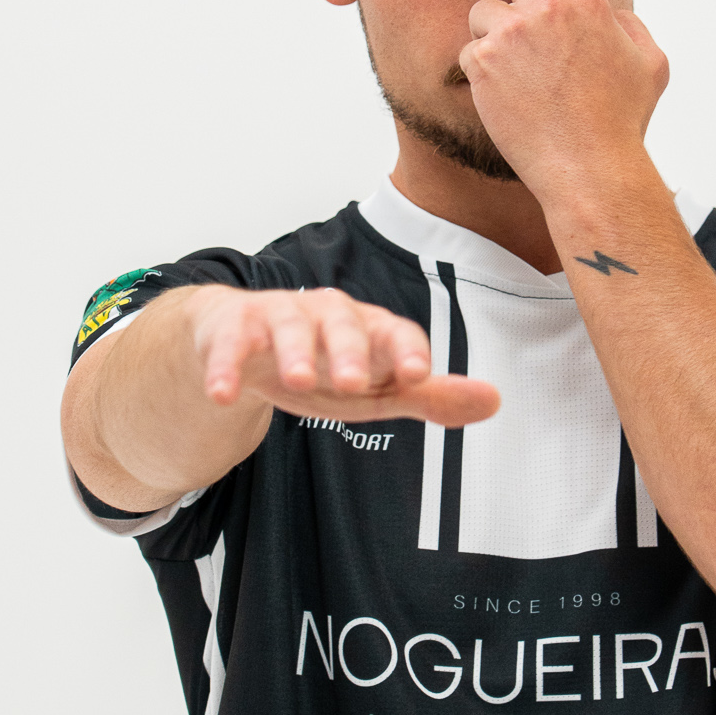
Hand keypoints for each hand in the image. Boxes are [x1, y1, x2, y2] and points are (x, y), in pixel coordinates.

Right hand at [193, 286, 498, 426]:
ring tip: (299, 380)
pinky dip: (225, 366)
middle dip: (349, 351)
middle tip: (353, 383)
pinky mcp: (234, 328)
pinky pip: (230, 344)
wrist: (246, 342)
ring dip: (295, 351)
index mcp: (370, 328)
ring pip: (290, 326)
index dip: (407, 351)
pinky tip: (222, 394)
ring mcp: (280, 316)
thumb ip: (429, 396)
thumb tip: (493, 400)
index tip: (417, 374)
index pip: (397, 332)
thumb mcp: (377, 389)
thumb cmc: (323, 365)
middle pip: (343, 323)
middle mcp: (328, 314)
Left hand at [454, 0, 667, 195]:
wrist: (590, 169)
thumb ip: (630, 25)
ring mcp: (511, 32)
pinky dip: (485, 72)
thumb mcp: (650, 63)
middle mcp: (547, 7)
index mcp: (589, 1)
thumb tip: (610, 14)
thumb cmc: (622, 122)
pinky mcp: (482, 61)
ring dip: (495, 35)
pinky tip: (511, 99)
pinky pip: (473, 53)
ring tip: (522, 78)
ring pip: (483, 13)